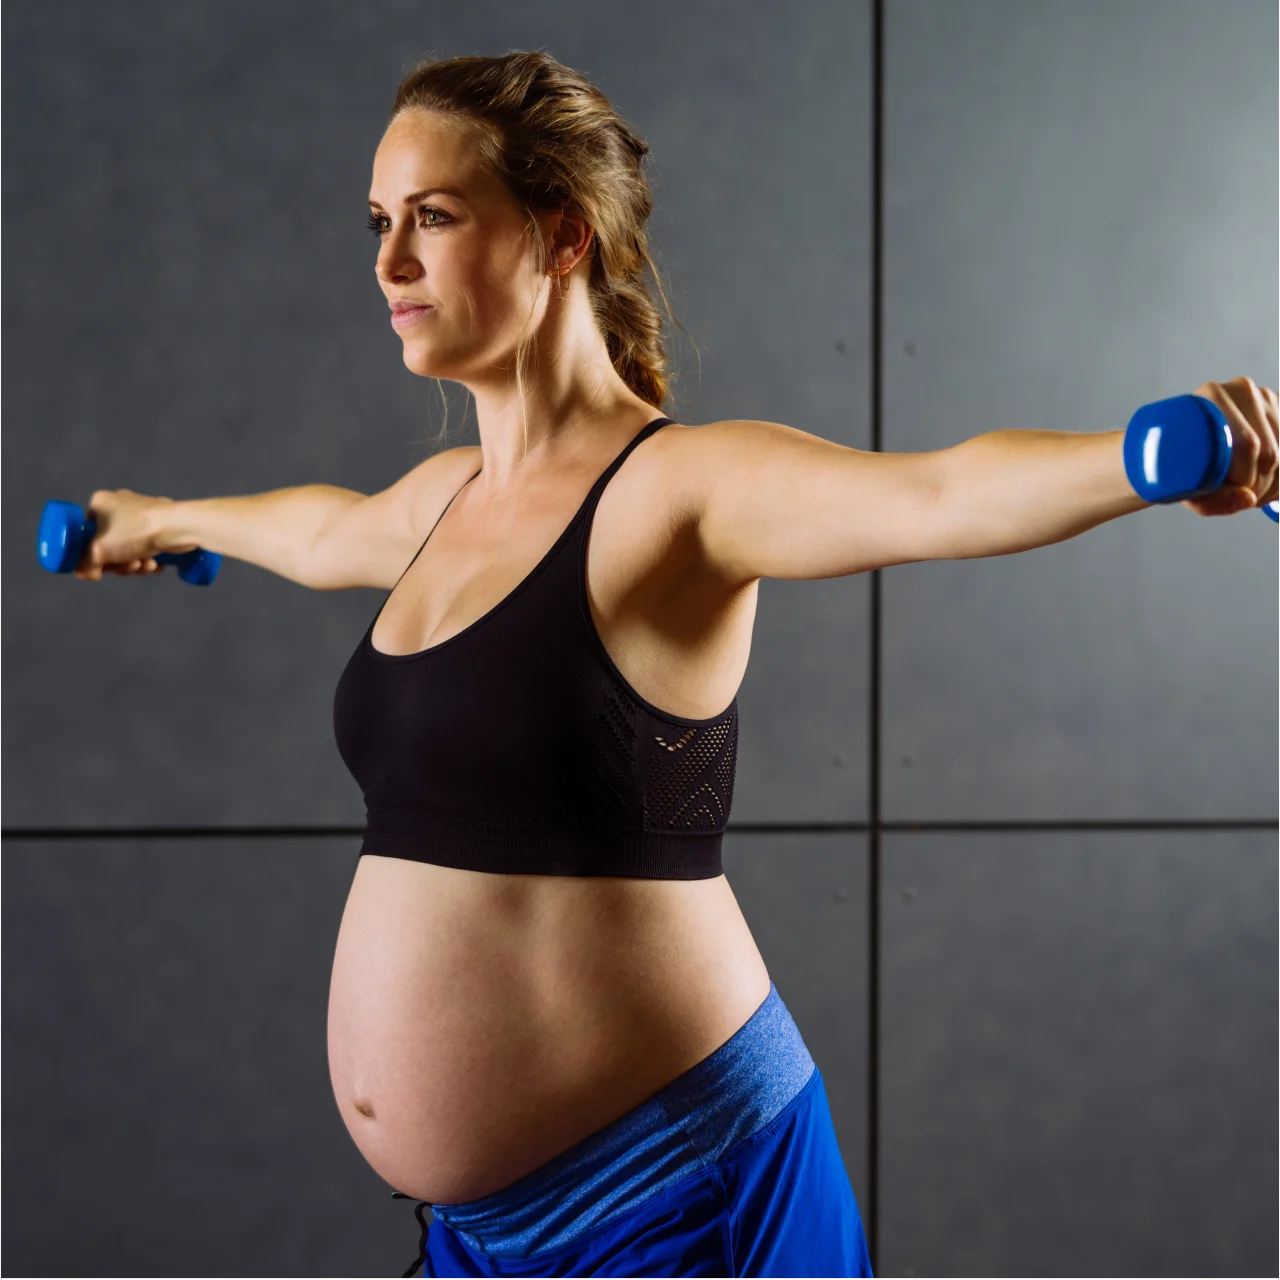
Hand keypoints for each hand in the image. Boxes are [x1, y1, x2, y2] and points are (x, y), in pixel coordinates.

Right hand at [74, 489, 176, 580]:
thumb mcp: (99, 551)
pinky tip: (157, 564)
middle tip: (130, 566)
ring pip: (130, 549)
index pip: (87, 534)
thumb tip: (88, 573)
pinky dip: (150, 559)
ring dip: (137, 564)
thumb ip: (84, 564)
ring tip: (147, 565)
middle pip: (110, 545)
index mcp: (100, 503)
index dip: (94, 556)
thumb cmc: (136, 532)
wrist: (179, 527)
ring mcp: (142, 514)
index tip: (105, 567)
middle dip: (120, 563)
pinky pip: (147, 547)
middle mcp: (120, 504)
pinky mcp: (160, 524)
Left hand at [1182, 376, 1279, 515]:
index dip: (1245, 479)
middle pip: (1269, 452)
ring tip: (1247, 487)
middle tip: (1239, 495)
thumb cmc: (1179, 467)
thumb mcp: (1186, 489)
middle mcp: (1241, 390)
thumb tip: (1247, 499)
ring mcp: (1266, 397)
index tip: (1233, 492)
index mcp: (1210, 397)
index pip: (1246, 444)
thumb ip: (1212, 501)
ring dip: (1272, 483)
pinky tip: (1264, 478)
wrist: (1182, 447)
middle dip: (1258, 486)